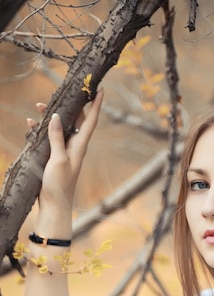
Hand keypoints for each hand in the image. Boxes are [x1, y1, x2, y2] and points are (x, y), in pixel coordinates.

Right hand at [37, 90, 103, 211]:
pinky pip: (48, 138)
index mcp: (80, 146)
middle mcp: (74, 146)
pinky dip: (40, 131)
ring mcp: (64, 151)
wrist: (54, 206)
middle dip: (68, 105)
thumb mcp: (58, 160)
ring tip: (37, 107)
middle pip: (75, 120)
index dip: (96, 105)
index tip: (101, 89)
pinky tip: (30, 126)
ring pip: (59, 127)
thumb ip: (57, 137)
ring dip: (49, 117)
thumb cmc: (59, 185)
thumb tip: (56, 117)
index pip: (91, 121)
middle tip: (61, 91)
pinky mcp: (54, 156)